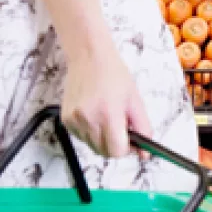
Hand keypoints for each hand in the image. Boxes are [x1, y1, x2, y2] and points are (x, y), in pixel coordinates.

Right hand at [61, 41, 151, 158]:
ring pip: (93, 146)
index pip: (117, 151)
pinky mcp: (66, 120)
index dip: (127, 148)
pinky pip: (82, 138)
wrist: (89, 57)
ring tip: (107, 116)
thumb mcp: (136, 101)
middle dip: (116, 145)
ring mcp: (74, 120)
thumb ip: (143, 129)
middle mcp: (88, 119)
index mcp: (108, 114)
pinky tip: (95, 115)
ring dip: (103, 139)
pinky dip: (91, 133)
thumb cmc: (114, 76)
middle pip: (104, 152)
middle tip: (121, 127)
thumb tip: (145, 154)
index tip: (131, 139)